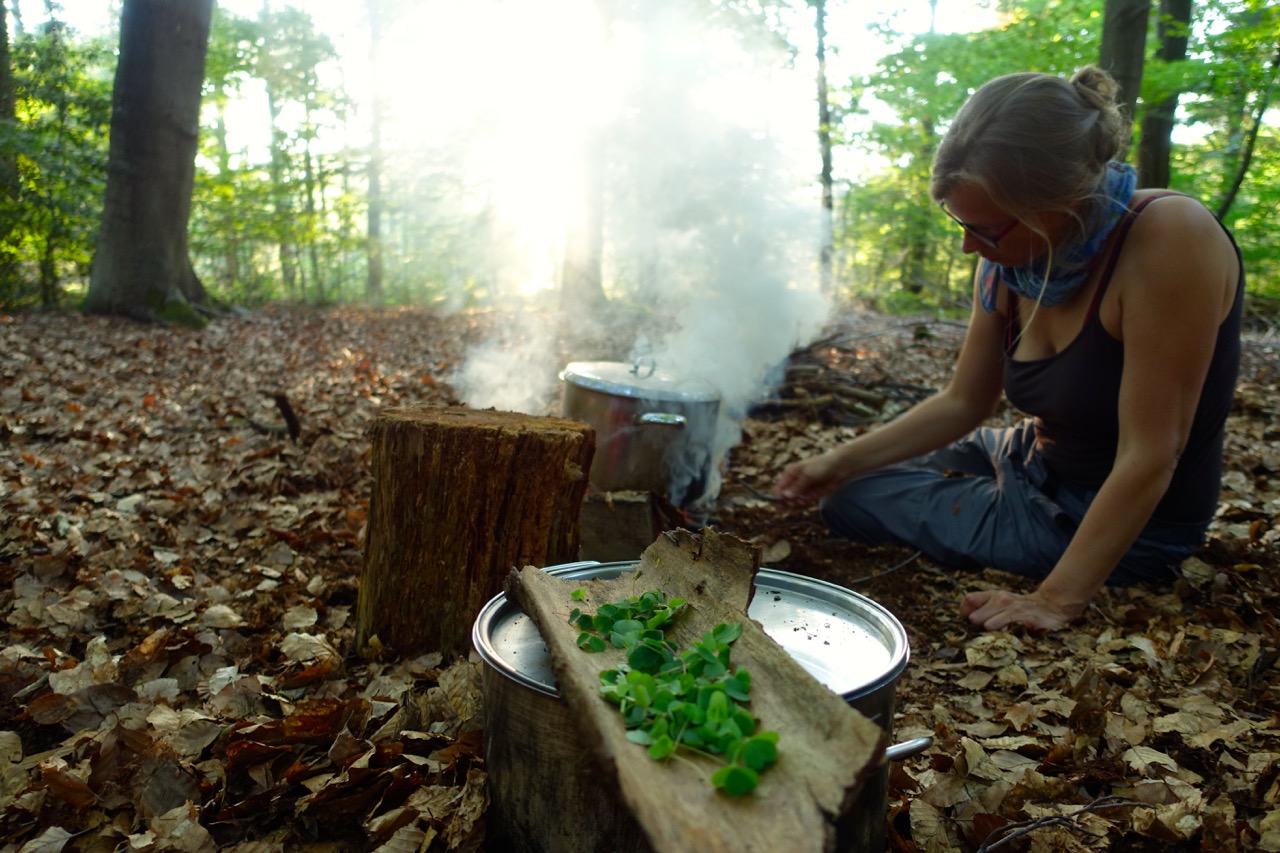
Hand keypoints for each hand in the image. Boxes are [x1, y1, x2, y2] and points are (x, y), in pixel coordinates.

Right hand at [773, 454, 843, 508]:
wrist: (840, 467)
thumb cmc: (822, 466)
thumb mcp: (808, 475)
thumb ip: (797, 487)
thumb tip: (785, 496)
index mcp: (790, 473)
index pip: (779, 488)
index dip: (778, 497)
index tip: (780, 505)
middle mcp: (795, 481)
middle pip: (786, 497)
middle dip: (790, 502)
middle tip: (795, 503)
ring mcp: (803, 488)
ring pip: (795, 501)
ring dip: (798, 503)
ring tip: (805, 500)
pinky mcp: (811, 494)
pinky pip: (804, 502)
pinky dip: (806, 503)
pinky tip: (811, 498)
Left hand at [959, 587, 1083, 631]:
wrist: (1049, 604)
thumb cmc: (1020, 608)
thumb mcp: (1001, 605)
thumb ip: (984, 610)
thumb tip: (968, 620)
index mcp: (992, 595)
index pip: (968, 600)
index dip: (964, 613)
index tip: (970, 622)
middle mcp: (999, 598)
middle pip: (974, 616)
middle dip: (976, 628)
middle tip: (985, 632)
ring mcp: (1011, 606)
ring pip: (987, 623)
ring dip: (989, 631)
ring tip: (998, 633)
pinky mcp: (1023, 615)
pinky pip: (1006, 624)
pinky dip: (1003, 631)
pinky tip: (1009, 632)